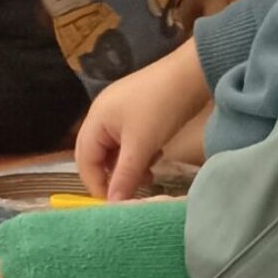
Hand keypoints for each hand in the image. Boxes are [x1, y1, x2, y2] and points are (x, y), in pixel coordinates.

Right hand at [76, 38, 208, 202]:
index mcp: (96, 119)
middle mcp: (102, 114)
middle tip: (128, 192)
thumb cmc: (162, 107)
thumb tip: (113, 204)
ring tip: (148, 175)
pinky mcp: (137, 112)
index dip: (97, 184)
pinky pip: (128, 141)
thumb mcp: (142, 146)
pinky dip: (138, 154)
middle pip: (96, 156)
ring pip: (115, 150)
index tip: (115, 202)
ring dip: (128, 167)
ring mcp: (119, 112)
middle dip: (111, 176)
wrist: (193, 72)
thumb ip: (124, 177)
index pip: (85, 161)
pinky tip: (155, 156)